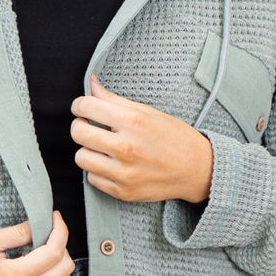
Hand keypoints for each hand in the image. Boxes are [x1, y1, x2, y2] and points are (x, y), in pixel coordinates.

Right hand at [0, 206, 76, 275]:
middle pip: (64, 268)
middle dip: (61, 247)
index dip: (60, 230)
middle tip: (48, 239)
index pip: (54, 251)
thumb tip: (41, 223)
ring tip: (50, 261)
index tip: (55, 219)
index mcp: (15, 275)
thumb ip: (16, 232)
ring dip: (63, 271)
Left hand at [70, 73, 213, 203]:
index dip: (80, 105)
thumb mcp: (148, 112)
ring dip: (88, 150)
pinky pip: (92, 178)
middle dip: (80, 125)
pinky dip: (98, 170)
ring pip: (81, 158)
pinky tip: (113, 164)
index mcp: (133, 123)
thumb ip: (115, 99)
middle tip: (90, 126)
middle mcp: (126, 148)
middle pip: (78, 133)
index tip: (83, 107)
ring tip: (103, 147)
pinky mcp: (123, 192)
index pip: (86, 107)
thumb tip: (91, 83)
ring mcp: (124, 173)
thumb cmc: (174, 137)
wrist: (197, 170)